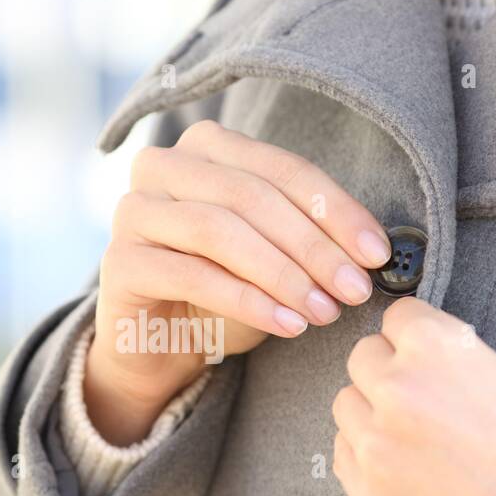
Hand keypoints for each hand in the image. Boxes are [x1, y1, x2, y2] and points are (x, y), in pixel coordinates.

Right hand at [88, 119, 390, 444]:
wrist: (158, 348)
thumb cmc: (223, 295)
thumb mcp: (275, 258)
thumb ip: (310, 240)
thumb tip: (373, 249)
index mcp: (205, 148)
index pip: (281, 169)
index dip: (335, 209)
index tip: (377, 253)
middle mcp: (161, 166)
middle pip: (252, 195)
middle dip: (313, 246)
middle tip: (354, 289)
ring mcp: (133, 211)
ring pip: (220, 230)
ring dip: (282, 274)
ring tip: (322, 312)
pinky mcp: (119, 262)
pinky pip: (192, 275)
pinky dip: (247, 301)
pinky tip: (286, 325)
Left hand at [332, 297, 495, 495]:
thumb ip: (450, 358)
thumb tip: (414, 354)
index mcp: (435, 348)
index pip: (396, 316)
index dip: (415, 337)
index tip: (425, 355)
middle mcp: (397, 391)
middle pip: (362, 358)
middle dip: (389, 372)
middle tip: (422, 399)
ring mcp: (377, 448)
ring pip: (347, 406)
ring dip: (372, 413)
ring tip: (414, 437)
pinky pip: (344, 455)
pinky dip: (365, 456)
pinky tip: (404, 468)